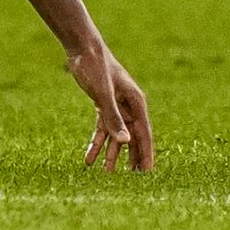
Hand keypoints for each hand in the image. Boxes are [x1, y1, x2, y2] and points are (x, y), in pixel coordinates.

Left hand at [66, 44, 154, 172]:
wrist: (82, 47)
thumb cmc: (96, 66)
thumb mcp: (103, 93)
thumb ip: (113, 118)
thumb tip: (125, 143)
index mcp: (136, 102)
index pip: (144, 134)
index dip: (145, 155)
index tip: (147, 174)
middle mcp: (129, 106)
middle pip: (133, 138)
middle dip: (132, 159)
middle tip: (131, 182)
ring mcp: (117, 106)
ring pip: (116, 136)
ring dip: (111, 154)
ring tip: (107, 174)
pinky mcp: (103, 104)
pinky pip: (102, 128)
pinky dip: (96, 143)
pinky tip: (89, 158)